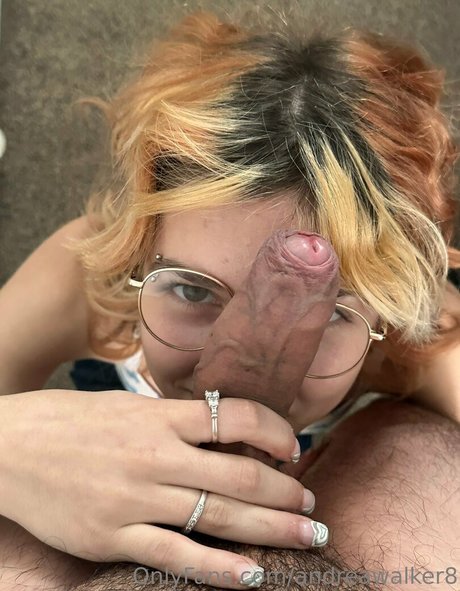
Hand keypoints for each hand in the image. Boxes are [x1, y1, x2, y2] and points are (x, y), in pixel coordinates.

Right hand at [0, 390, 318, 588]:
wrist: (11, 448)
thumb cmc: (71, 421)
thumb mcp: (127, 406)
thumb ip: (173, 420)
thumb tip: (221, 430)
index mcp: (158, 417)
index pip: (235, 417)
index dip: (274, 430)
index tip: (293, 446)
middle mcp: (154, 456)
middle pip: (238, 474)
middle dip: (284, 490)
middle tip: (311, 502)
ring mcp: (135, 499)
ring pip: (218, 515)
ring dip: (271, 526)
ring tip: (306, 531)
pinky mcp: (113, 537)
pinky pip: (176, 555)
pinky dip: (218, 567)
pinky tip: (252, 574)